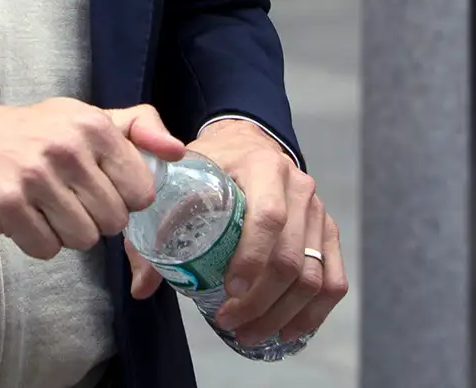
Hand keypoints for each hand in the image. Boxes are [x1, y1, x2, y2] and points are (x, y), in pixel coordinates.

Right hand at [0, 99, 185, 260]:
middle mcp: (65, 148)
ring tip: (45, 206)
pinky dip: (37, 241)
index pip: (141, 191)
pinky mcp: (8, 206)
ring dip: (66, 231)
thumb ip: (137, 127)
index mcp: (91, 124)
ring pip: (84, 239)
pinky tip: (25, 216)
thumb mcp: (83, 117)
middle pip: (114, 221)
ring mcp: (35, 177)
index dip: (123, 196)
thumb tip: (177, 151)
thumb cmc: (30, 133)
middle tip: (67, 196)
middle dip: (94, 216)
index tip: (99, 184)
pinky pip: (48, 249)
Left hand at [126, 122, 346, 346]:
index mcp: (263, 167)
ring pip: (315, 276)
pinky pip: (333, 281)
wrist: (248, 141)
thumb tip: (142, 286)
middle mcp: (299, 188)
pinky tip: (287, 331)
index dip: (252, 258)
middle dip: (261, 300)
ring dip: (284, 315)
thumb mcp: (182, 176)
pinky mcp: (329, 234)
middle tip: (230, 322)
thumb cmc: (212, 163)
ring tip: (251, 334)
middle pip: (292, 257)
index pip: (268, 217)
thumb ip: (157, 225)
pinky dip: (313, 313)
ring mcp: (319, 212)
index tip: (230, 290)